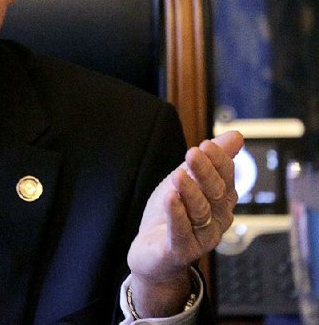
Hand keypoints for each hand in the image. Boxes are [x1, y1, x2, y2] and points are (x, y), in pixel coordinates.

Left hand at [126, 130, 243, 316]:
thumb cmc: (171, 214)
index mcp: (220, 202)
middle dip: (205, 172)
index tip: (206, 145)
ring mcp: (200, 238)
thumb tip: (237, 136)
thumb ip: (210, 161)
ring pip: (200, 212)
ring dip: (190, 191)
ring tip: (179, 174)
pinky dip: (177, 215)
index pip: (225, 179)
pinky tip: (170, 198)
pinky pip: (181, 233)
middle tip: (193, 153)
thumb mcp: (187, 181)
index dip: (218, 162)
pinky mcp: (179, 251)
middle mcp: (215, 221)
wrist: (151, 253)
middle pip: (215, 194)